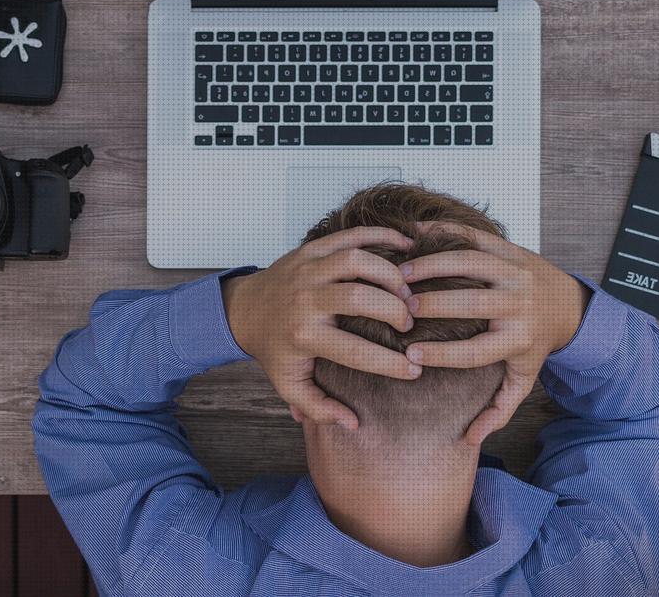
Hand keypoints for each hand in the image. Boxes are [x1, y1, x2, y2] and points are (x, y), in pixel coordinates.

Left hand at [221, 227, 421, 428]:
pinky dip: (382, 237)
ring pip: (357, 260)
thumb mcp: (289, 385)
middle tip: (409, 323)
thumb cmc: (274, 350)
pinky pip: (351, 235)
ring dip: (390, 274)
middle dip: (394, 310)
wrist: (244, 310)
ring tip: (407, 290)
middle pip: (360, 298)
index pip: (355, 351)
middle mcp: (306, 301)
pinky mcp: (312, 248)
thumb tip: (354, 424)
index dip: (389, 364)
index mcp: (303, 337)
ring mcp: (308, 269)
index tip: (414, 370)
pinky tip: (406, 247)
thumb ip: (319, 408)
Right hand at [399, 223, 589, 445]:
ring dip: (431, 266)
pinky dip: (442, 233)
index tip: (410, 353)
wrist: (567, 303)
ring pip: (469, 264)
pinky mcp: (509, 248)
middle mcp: (518, 304)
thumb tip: (470, 440)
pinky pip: (473, 237)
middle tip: (400, 308)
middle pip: (469, 304)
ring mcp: (514, 272)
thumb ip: (498, 410)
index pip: (474, 351)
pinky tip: (414, 237)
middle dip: (431, 305)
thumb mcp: (523, 379)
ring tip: (400, 274)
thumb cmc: (535, 345)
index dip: (440, 353)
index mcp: (517, 340)